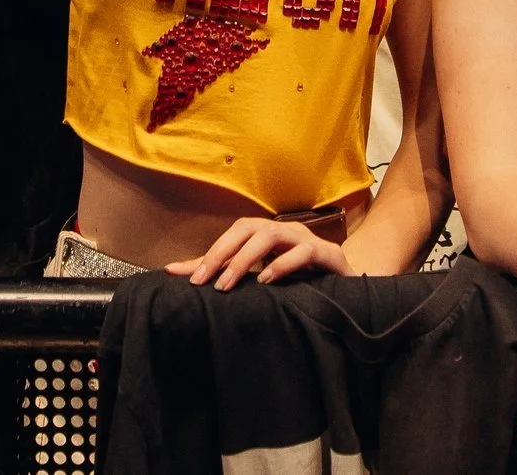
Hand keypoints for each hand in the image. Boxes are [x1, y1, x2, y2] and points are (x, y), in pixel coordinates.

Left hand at [166, 217, 348, 289]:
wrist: (346, 287)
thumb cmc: (298, 279)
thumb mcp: (258, 275)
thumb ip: (219, 270)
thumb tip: (171, 270)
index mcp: (267, 234)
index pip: (235, 233)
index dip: (213, 252)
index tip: (192, 280)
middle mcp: (284, 231)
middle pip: (249, 228)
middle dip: (224, 252)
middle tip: (207, 282)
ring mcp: (306, 239)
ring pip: (272, 235)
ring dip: (247, 257)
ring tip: (229, 282)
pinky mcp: (327, 254)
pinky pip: (304, 251)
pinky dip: (284, 263)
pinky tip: (267, 280)